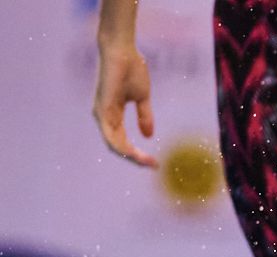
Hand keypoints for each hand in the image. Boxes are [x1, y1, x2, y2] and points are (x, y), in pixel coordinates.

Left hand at [94, 45, 157, 167]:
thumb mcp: (142, 98)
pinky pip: (110, 137)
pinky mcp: (103, 110)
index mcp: (112, 115)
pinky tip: (135, 154)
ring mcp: (102, 115)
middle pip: (118, 147)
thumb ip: (145, 116)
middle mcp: (104, 117)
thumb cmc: (131, 70)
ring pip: (114, 145)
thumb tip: (148, 135)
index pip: (122, 142)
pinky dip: (122, 148)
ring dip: (131, 157)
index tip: (155, 163)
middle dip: (136, 159)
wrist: (122, 52)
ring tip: (148, 162)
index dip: (138, 154)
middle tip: (154, 166)